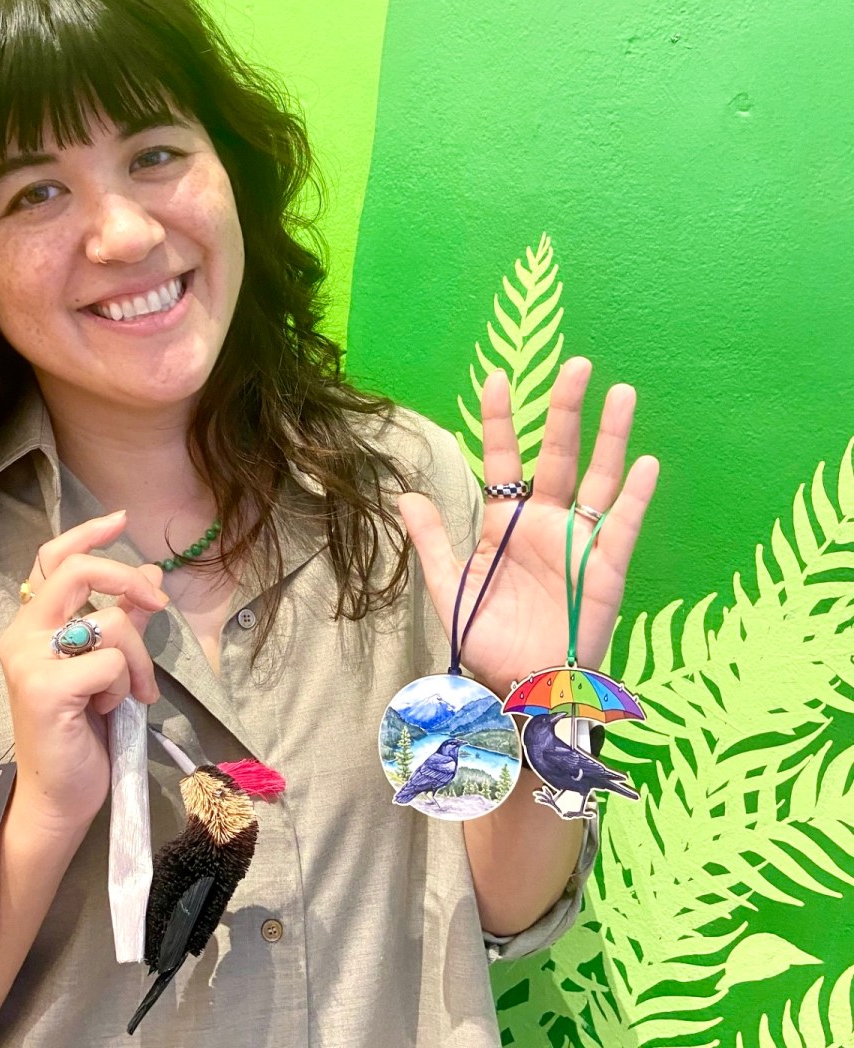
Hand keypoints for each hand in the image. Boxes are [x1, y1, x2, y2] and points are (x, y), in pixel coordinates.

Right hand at [0, 511, 168, 833]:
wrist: (59, 796)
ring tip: (131, 694)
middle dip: (126, 579)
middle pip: (78, 571)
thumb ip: (123, 618)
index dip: (88, 534)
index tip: (121, 520)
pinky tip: (110, 711)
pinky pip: (111, 661)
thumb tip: (151, 574)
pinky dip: (125, 685)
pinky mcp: (45, 688)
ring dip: (139, 660)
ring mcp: (28, 660)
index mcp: (32, 623)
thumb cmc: (83, 731)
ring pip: (110, 622)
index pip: (52, 558)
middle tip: (158, 605)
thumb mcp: (109, 664)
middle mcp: (21, 634)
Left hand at [399, 358, 659, 696]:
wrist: (521, 685)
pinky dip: (635, 495)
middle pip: (560, 455)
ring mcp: (580, 540)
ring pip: (599, 478)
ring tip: (620, 393)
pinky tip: (645, 463)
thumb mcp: (451, 588)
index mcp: (507, 522)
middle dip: (565, 411)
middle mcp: (547, 522)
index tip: (496, 378)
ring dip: (611, 437)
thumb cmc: (488, 638)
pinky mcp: (606, 567)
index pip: (506, 460)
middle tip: (576, 364)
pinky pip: (622, 525)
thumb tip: (404, 495)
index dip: (502, 421)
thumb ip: (431, 540)